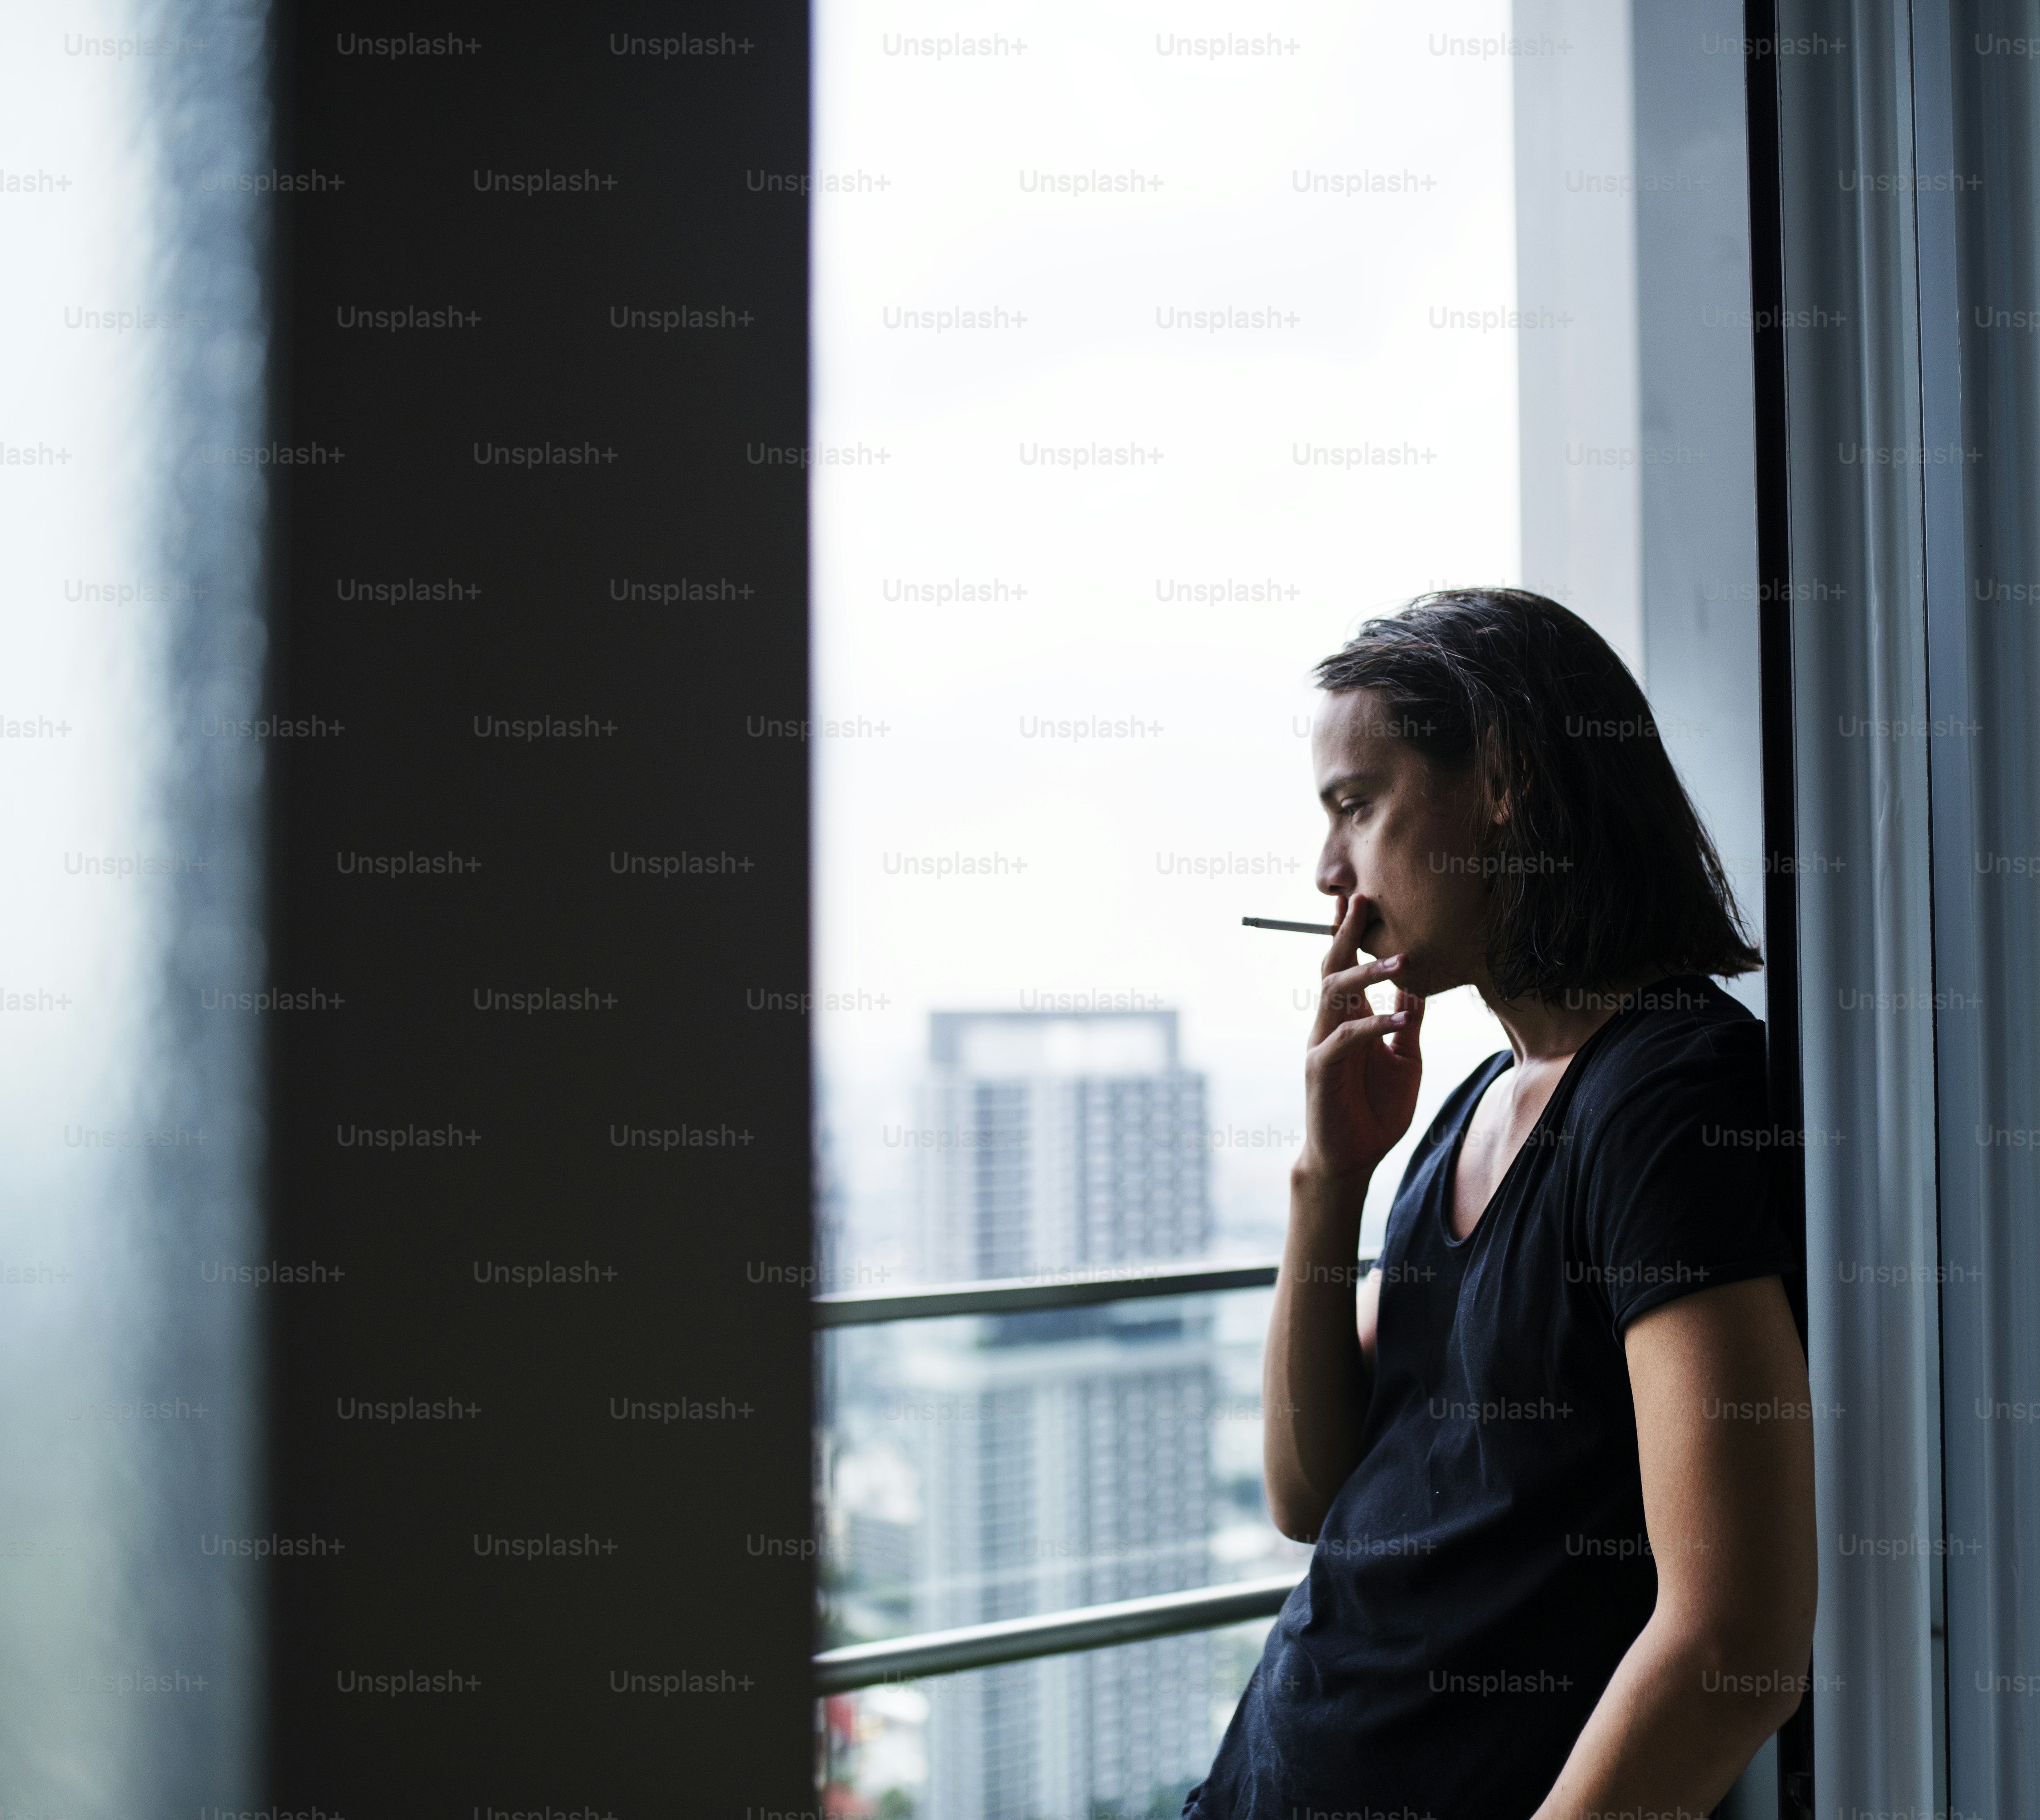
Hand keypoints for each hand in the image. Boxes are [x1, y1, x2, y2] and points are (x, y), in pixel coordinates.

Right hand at [1298, 892, 1424, 1181]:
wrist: (1351, 1157)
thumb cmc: (1375, 1110)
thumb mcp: (1405, 1059)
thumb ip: (1408, 1023)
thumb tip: (1419, 987)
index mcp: (1349, 1018)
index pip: (1347, 966)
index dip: (1352, 933)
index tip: (1363, 898)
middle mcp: (1330, 1023)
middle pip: (1333, 967)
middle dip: (1347, 933)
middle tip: (1365, 899)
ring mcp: (1321, 1043)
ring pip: (1335, 993)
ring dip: (1367, 973)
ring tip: (1401, 960)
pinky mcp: (1320, 1068)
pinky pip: (1345, 1037)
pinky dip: (1374, 1024)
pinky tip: (1400, 1018)